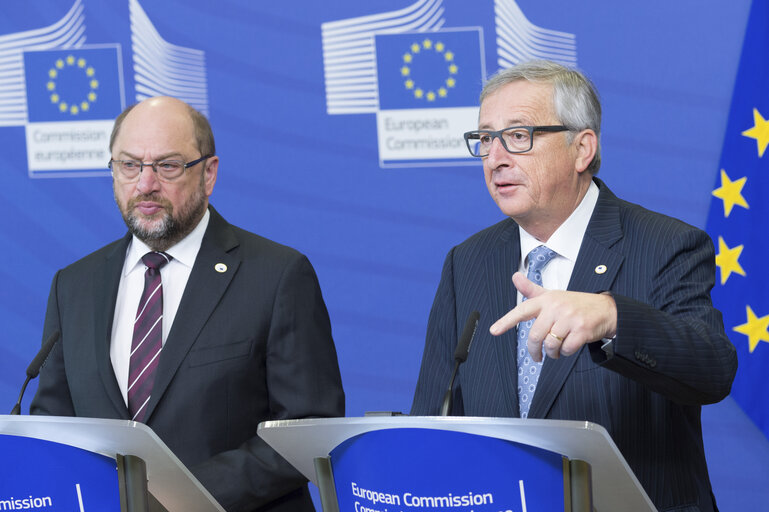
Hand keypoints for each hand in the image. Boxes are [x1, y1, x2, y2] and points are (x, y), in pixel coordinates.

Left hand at [489, 272, 616, 361]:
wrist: (606, 309)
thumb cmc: (575, 304)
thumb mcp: (552, 295)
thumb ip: (532, 290)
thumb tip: (515, 276)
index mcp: (546, 300)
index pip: (522, 310)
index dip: (506, 321)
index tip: (494, 330)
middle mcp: (556, 307)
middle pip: (535, 336)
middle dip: (534, 351)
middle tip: (537, 356)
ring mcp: (569, 318)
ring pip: (550, 344)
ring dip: (552, 353)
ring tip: (556, 351)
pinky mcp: (582, 330)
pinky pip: (566, 349)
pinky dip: (565, 353)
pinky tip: (569, 346)